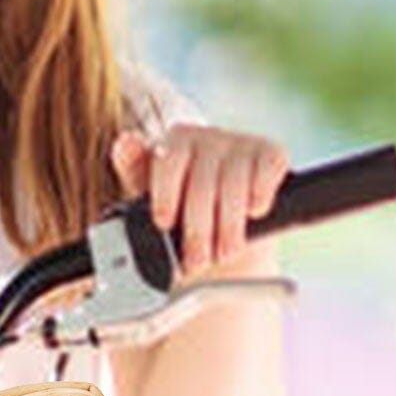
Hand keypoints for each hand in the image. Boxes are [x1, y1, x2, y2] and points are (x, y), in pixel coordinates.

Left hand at [111, 124, 288, 274]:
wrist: (222, 235)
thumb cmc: (181, 214)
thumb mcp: (151, 198)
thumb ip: (134, 171)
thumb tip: (124, 142)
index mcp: (175, 141)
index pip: (168, 160)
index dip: (165, 195)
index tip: (164, 223)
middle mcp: (207, 136)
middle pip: (202, 182)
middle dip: (198, 229)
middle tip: (196, 259)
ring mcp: (241, 142)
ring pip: (235, 183)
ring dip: (229, 226)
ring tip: (224, 250)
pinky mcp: (271, 153)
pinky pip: (269, 167)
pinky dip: (261, 193)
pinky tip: (254, 212)